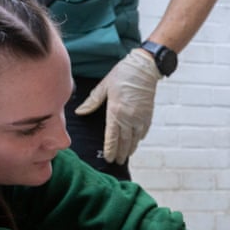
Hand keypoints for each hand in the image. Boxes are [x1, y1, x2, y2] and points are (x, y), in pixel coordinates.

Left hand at [74, 49, 161, 163]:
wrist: (144, 68)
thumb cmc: (123, 74)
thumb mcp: (104, 86)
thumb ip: (92, 101)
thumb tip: (80, 111)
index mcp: (116, 112)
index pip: (112, 137)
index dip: (110, 149)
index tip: (108, 158)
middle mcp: (130, 118)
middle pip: (124, 141)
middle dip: (120, 153)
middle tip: (116, 162)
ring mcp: (141, 117)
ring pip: (135, 139)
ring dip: (130, 148)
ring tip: (125, 156)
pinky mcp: (148, 115)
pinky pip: (143, 131)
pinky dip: (139, 138)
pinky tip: (136, 142)